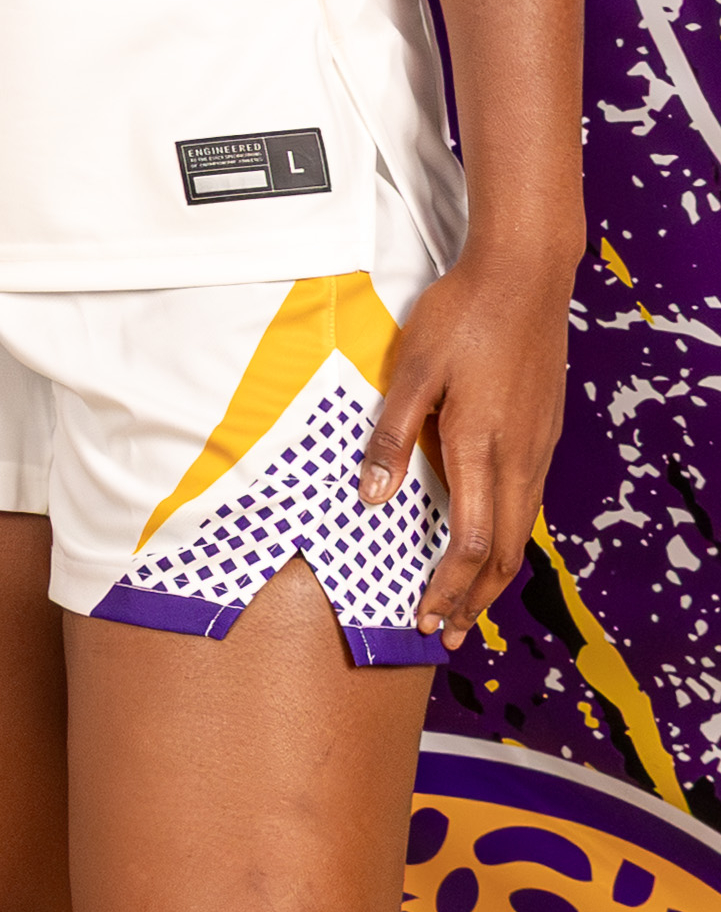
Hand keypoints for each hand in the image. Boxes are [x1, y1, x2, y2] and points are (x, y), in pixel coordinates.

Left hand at [360, 241, 573, 645]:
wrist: (525, 277)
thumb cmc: (461, 316)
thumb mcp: (413, 370)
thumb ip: (392, 435)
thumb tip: (370, 498)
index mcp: (480, 446)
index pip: (471, 543)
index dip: (448, 588)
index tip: (425, 617)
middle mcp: (518, 457)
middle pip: (503, 554)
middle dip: (474, 600)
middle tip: (446, 635)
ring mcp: (537, 447)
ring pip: (520, 533)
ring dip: (493, 577)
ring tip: (468, 608)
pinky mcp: (542, 434)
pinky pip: (527, 505)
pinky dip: (507, 541)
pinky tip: (490, 548)